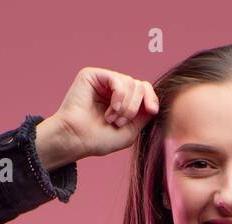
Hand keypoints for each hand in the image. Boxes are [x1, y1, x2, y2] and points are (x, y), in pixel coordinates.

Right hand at [37, 67, 159, 166]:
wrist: (77, 140)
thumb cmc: (99, 139)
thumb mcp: (130, 130)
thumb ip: (144, 115)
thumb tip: (154, 102)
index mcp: (122, 100)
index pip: (144, 90)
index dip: (151, 98)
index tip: (152, 110)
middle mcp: (113, 88)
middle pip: (139, 85)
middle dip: (135, 107)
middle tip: (120, 123)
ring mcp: (103, 81)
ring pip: (130, 82)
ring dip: (126, 106)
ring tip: (112, 119)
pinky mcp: (92, 75)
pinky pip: (117, 79)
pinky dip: (119, 96)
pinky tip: (112, 109)